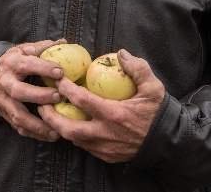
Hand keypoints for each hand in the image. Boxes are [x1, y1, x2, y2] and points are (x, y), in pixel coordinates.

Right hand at [0, 40, 66, 141]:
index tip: (60, 72)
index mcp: (11, 64)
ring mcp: (3, 101)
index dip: (43, 68)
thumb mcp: (25, 49)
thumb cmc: (16, 61)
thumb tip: (64, 42)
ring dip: (37, 124)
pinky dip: (34, 134)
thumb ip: (43, 47)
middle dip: (39, 96)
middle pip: (19, 92)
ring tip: (56, 129)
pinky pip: (19, 127)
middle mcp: (4, 83)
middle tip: (58, 97)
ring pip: (18, 115)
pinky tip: (50, 136)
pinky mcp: (5, 114)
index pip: (26, 65)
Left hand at [38, 49, 164, 161]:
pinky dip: (74, 135)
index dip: (65, 88)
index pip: (81, 100)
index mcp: (114, 115)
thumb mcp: (154, 88)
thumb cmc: (159, 114)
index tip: (58, 78)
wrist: (168, 144)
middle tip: (42, 103)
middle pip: (68, 128)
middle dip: (51, 116)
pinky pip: (84, 146)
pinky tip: (70, 124)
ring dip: (60, 127)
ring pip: (73, 139)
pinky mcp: (106, 156)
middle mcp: (105, 134)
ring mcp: (104, 148)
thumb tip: (121, 53)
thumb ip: (138, 68)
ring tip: (51, 113)